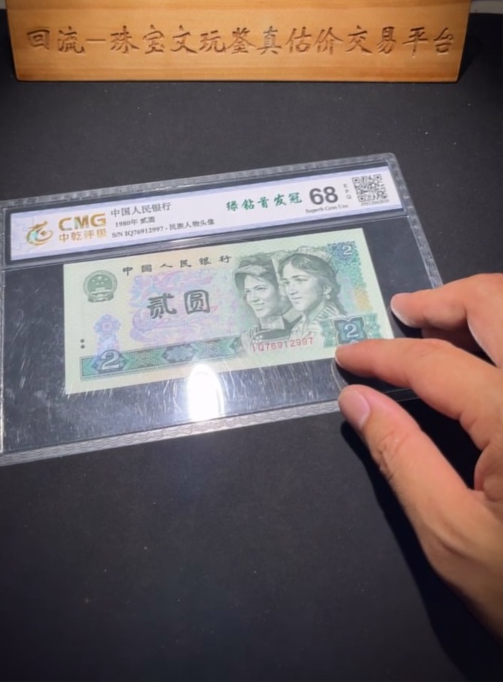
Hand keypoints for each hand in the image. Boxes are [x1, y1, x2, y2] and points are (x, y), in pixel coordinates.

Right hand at [336, 274, 502, 638]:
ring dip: (479, 308)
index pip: (434, 362)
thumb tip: (358, 398)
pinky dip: (502, 337)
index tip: (346, 355)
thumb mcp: (451, 534)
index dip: (382, 354)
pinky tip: (484, 353)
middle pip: (494, 305)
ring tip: (439, 321)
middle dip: (443, 300)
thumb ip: (401, 455)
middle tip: (403, 310)